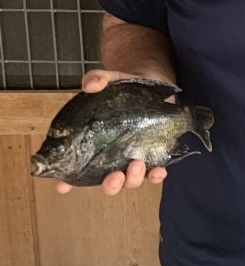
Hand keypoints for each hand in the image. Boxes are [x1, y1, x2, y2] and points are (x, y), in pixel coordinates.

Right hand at [54, 69, 169, 195]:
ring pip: (130, 180)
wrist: (153, 81)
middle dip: (110, 185)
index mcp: (92, 144)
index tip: (63, 186)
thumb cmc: (124, 86)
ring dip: (132, 179)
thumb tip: (91, 85)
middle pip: (106, 182)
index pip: (73, 168)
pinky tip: (159, 169)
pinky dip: (156, 175)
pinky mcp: (153, 153)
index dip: (65, 181)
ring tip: (138, 164)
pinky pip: (154, 172)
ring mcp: (132, 157)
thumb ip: (97, 78)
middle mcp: (111, 157)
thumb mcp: (109, 79)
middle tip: (114, 175)